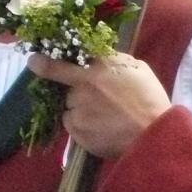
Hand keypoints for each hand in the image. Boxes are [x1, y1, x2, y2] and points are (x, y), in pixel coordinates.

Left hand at [27, 52, 168, 159]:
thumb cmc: (151, 99)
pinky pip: (75, 127)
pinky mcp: (78, 133)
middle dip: (80, 93)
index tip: (35, 62)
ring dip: (83, 111)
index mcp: (95, 70)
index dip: (41, 63)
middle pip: (68, 90)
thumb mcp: (137, 69)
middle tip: (103, 102)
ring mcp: (77, 112)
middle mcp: (81, 89)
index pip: (55, 64)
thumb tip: (96, 56)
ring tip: (107, 119)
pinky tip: (104, 129)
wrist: (156, 135)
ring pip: (72, 109)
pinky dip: (85, 128)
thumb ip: (112, 60)